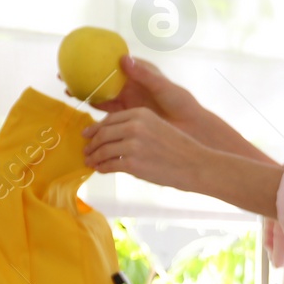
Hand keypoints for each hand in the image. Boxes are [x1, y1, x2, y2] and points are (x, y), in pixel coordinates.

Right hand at [71, 55, 202, 128]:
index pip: (115, 62)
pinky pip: (106, 110)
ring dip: (85, 91)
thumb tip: (123, 58)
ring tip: (66, 88)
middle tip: (64, 72)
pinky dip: (93, 108)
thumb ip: (145, 76)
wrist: (190, 128)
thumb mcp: (164, 87)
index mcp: (140, 73)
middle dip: (84, 74)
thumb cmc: (182, 104)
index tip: (79, 54)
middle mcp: (132, 85)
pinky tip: (81, 107)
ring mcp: (128, 100)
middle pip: (103, 77)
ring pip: (101, 93)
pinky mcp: (127, 115)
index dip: (98, 58)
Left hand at [82, 108, 207, 192]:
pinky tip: (100, 170)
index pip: (110, 119)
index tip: (88, 135)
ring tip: (90, 162)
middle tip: (87, 151)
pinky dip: (101, 168)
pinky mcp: (132, 163)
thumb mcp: (158, 127)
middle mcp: (135, 126)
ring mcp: (132, 145)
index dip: (96, 128)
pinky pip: (108, 165)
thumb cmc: (180, 149)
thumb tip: (112, 136)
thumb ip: (137, 127)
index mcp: (141, 114)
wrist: (197, 165)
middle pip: (102, 133)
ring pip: (102, 150)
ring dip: (94, 157)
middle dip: (92, 143)